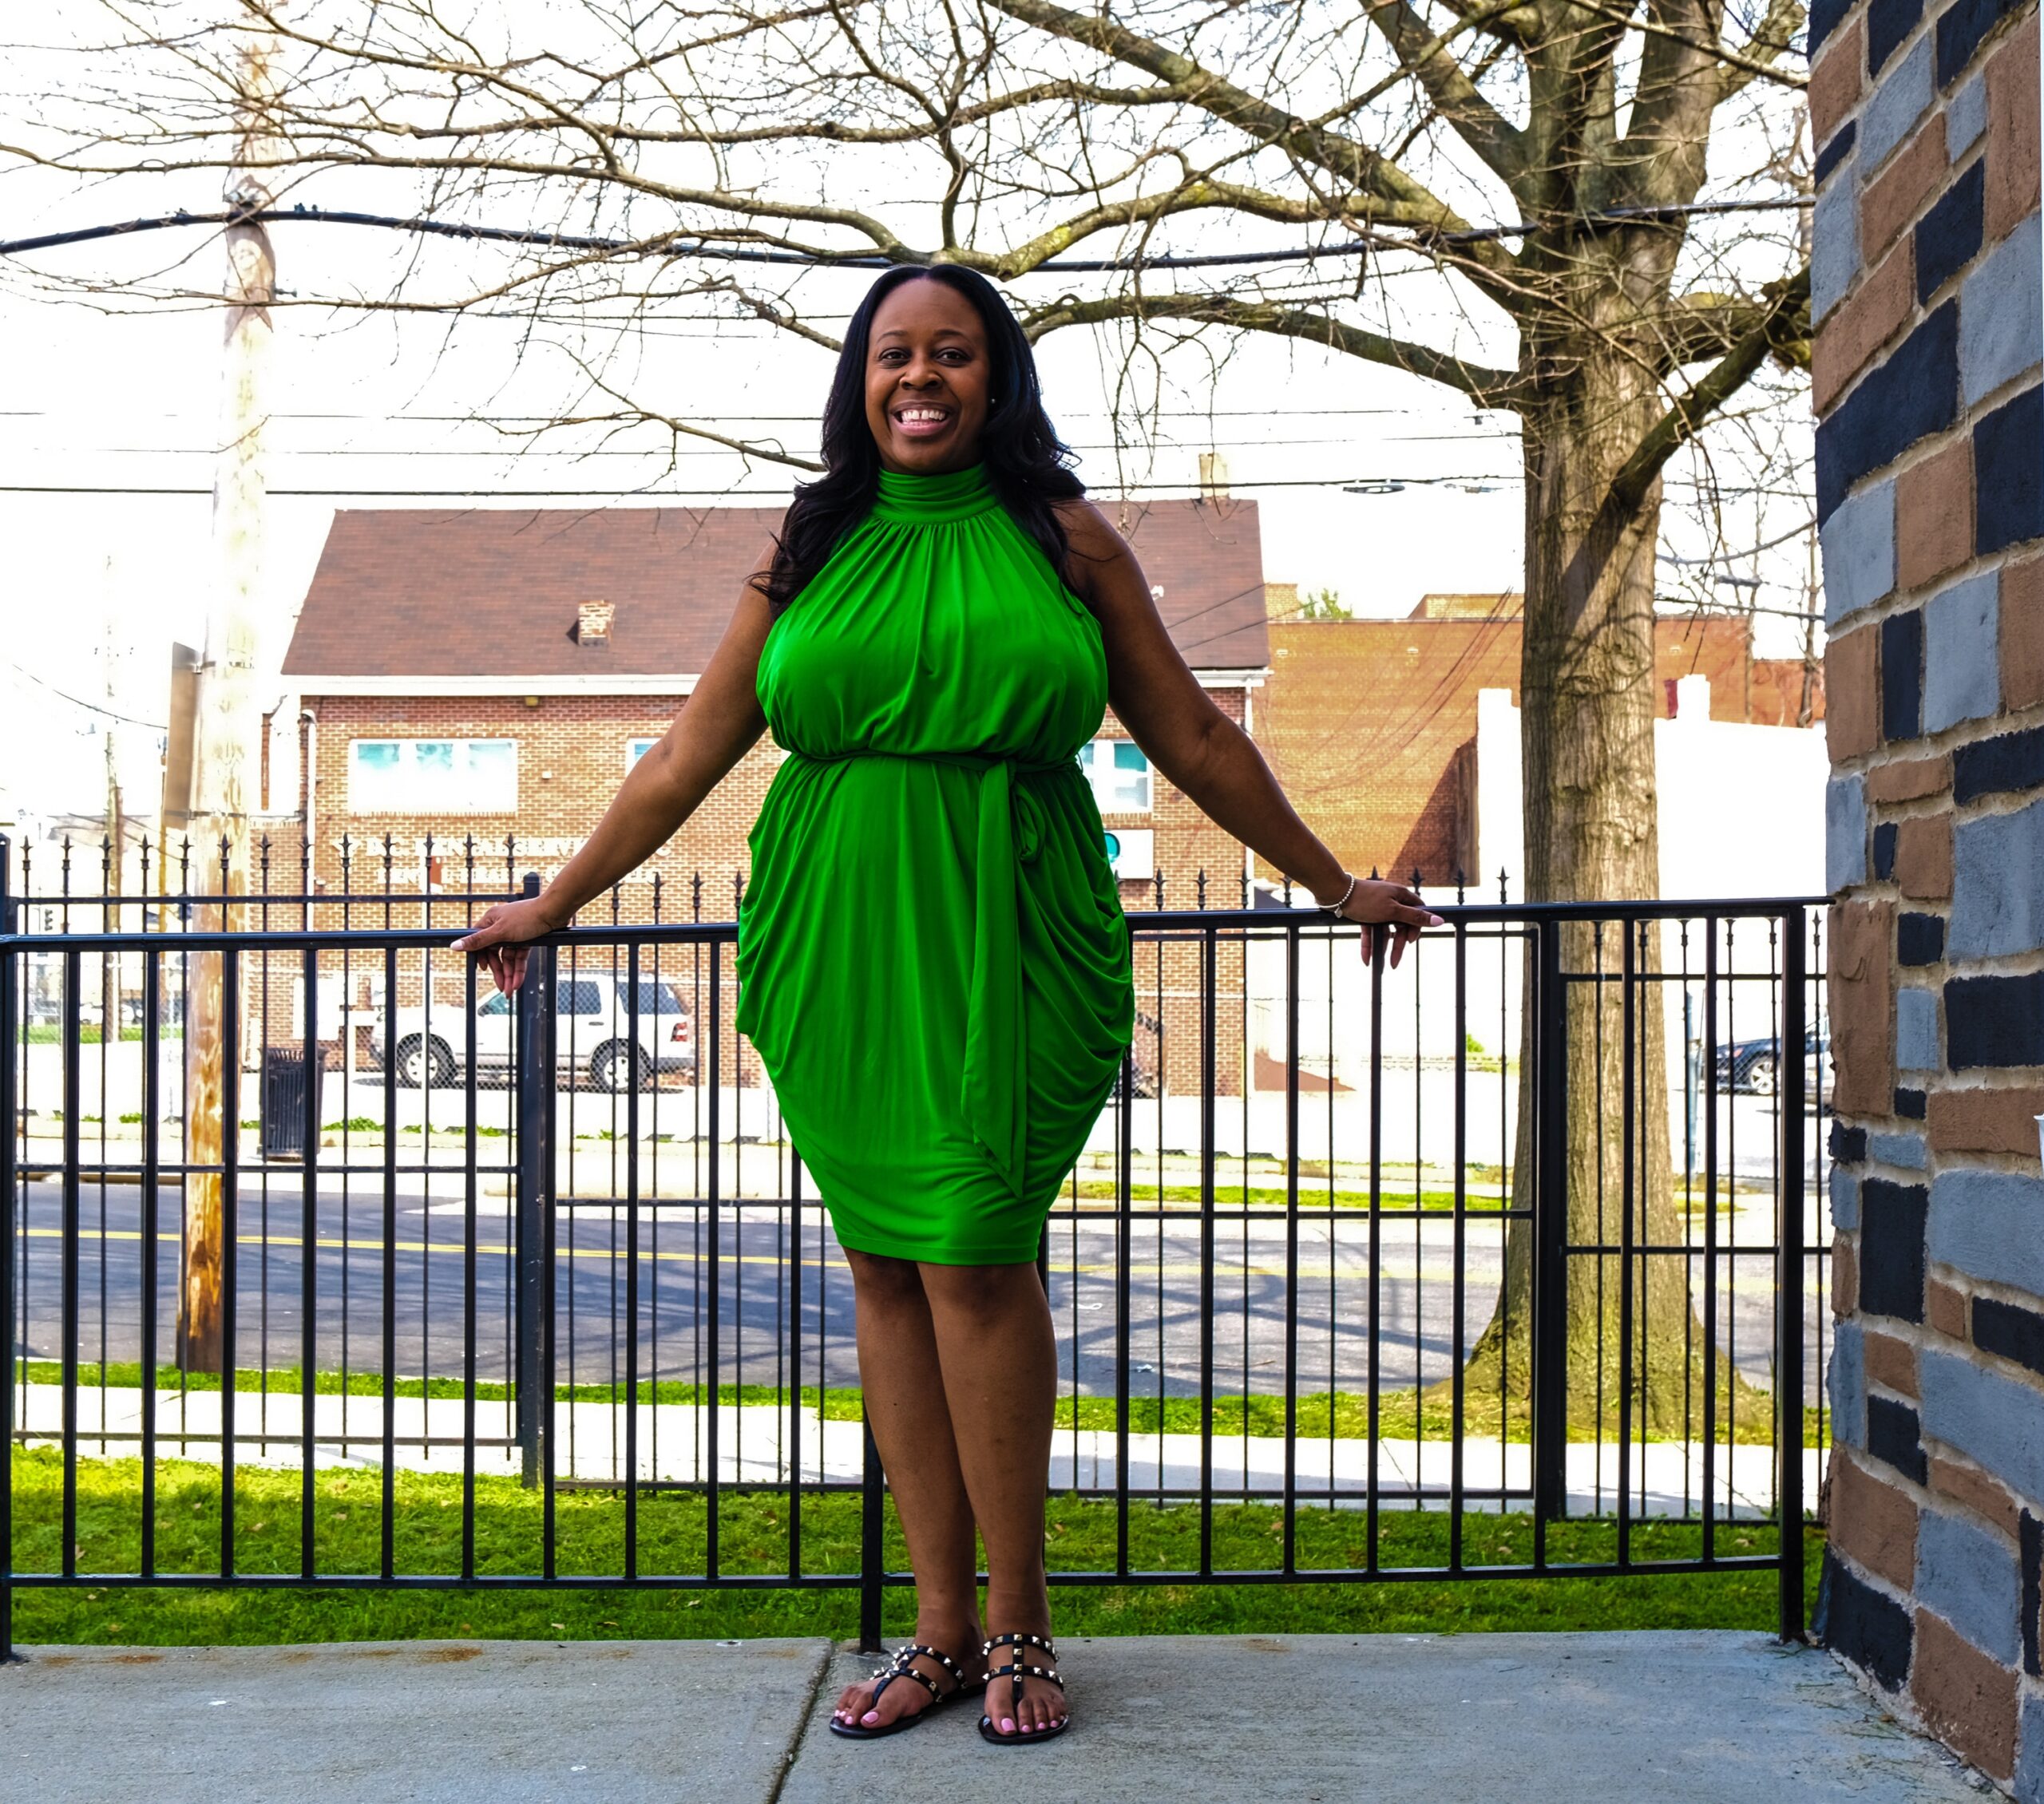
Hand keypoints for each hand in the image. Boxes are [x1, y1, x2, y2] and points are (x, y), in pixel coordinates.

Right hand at [451, 896, 566, 994]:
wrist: (555, 912)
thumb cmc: (527, 917)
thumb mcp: (500, 931)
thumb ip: (478, 941)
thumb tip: (454, 945)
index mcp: (490, 921)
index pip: (479, 943)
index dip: (481, 958)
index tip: (483, 970)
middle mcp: (501, 927)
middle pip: (495, 954)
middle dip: (499, 972)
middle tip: (502, 988)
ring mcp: (514, 934)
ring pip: (508, 958)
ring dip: (509, 974)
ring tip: (511, 990)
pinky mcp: (527, 939)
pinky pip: (519, 957)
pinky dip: (519, 969)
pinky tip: (518, 982)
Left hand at [1327, 876, 1444, 968]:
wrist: (1335, 894)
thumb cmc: (1365, 900)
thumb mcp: (1393, 911)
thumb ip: (1415, 918)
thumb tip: (1440, 921)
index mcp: (1401, 896)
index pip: (1418, 913)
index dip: (1416, 928)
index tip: (1409, 942)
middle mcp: (1391, 901)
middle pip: (1400, 925)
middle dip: (1397, 945)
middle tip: (1394, 963)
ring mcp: (1377, 908)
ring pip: (1384, 931)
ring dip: (1381, 948)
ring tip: (1379, 965)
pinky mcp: (1364, 914)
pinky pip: (1370, 931)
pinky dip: (1368, 944)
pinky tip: (1366, 959)